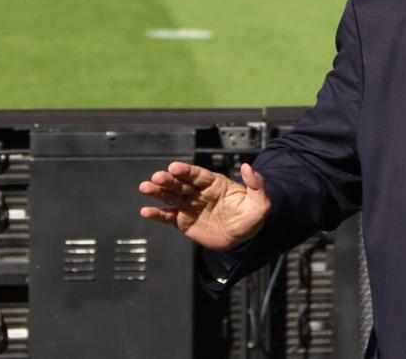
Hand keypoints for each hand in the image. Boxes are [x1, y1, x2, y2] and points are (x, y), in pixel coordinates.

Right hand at [138, 161, 269, 250]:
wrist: (242, 239)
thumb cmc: (250, 217)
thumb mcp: (259, 202)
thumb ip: (256, 184)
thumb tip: (250, 167)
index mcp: (215, 184)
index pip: (198, 174)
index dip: (186, 171)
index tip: (174, 167)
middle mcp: (199, 192)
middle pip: (181, 183)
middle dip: (168, 180)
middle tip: (156, 177)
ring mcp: (189, 205)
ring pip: (171, 196)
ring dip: (157, 192)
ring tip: (145, 187)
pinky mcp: (183, 221)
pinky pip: (168, 216)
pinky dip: (157, 214)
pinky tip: (145, 211)